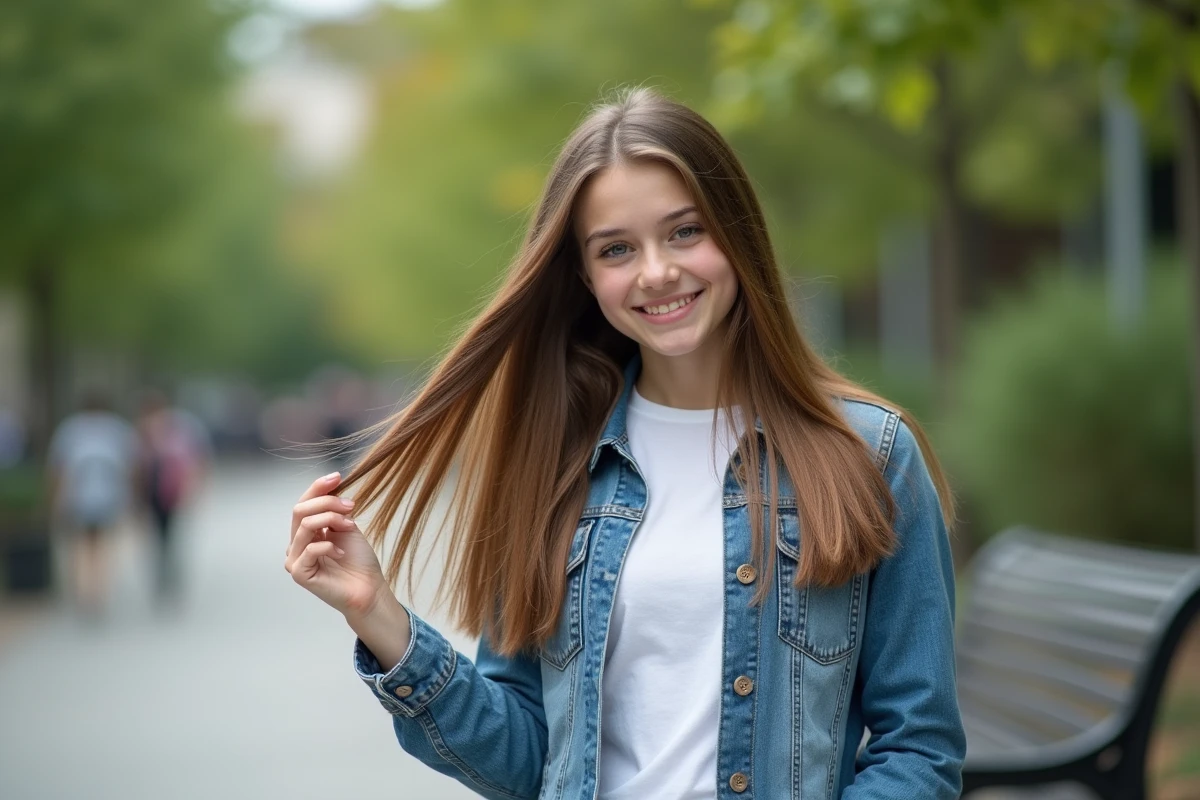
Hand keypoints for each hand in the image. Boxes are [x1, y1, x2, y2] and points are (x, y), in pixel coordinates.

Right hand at [286, 472, 387, 618]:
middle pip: (300, 511)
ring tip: (351, 526)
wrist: (369, 588)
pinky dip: (330, 546)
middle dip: (327, 503)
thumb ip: (335, 510)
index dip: (318, 488)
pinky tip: (342, 553)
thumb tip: (331, 488)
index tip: (337, 476)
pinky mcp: (299, 573)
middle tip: (351, 506)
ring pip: (305, 525)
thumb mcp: (347, 527)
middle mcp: (296, 545)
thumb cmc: (358, 561)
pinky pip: (310, 549)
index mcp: (305, 533)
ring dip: (331, 520)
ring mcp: (295, 559)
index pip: (304, 504)